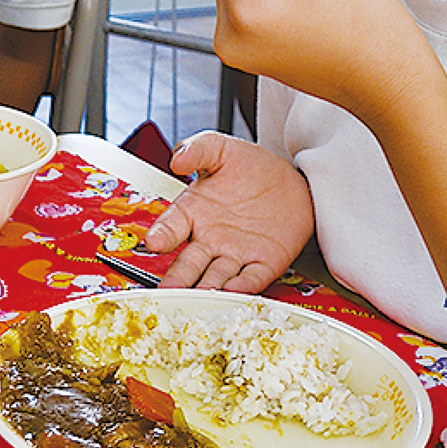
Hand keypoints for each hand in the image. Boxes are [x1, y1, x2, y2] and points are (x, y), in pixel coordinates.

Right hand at [144, 131, 313, 290]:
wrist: (292, 180)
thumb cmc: (251, 167)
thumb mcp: (221, 149)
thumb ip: (198, 149)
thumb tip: (178, 158)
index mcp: (194, 212)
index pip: (172, 226)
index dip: (163, 234)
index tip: (154, 242)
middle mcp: (210, 239)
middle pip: (189, 264)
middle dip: (178, 279)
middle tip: (167, 292)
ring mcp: (236, 254)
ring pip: (216, 277)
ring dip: (207, 290)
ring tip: (198, 298)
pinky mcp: (264, 263)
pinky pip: (252, 278)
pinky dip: (243, 288)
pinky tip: (234, 292)